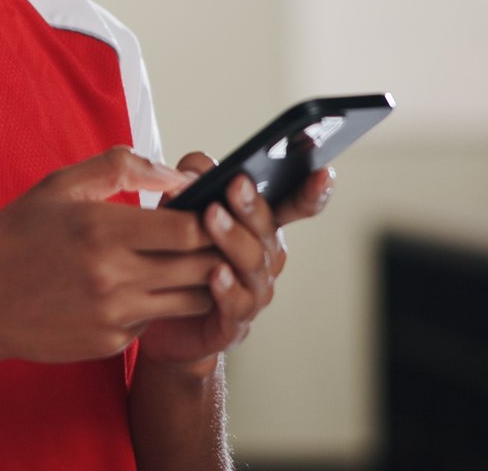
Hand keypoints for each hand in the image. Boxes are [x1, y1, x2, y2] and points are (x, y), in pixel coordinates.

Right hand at [0, 146, 219, 367]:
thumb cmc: (15, 237)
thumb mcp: (59, 186)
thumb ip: (121, 168)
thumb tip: (175, 174)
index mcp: (101, 231)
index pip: (188, 229)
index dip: (211, 218)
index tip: (213, 207)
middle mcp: (112, 278)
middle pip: (200, 268)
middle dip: (216, 249)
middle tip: (216, 234)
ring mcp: (113, 316)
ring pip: (190, 300)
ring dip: (198, 280)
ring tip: (187, 260)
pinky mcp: (110, 343)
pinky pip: (156, 321)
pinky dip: (159, 303)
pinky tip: (141, 286)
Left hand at [137, 152, 335, 374]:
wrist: (164, 320)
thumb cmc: (180, 256)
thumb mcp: (181, 207)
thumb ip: (193, 180)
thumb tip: (197, 167)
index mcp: (262, 225)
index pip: (295, 204)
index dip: (314, 191)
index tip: (323, 173)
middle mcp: (266, 257)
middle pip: (267, 229)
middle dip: (253, 205)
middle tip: (236, 184)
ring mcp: (255, 290)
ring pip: (253, 263)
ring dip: (233, 238)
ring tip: (212, 217)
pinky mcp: (235, 322)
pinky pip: (237, 303)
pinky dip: (228, 288)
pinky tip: (217, 273)